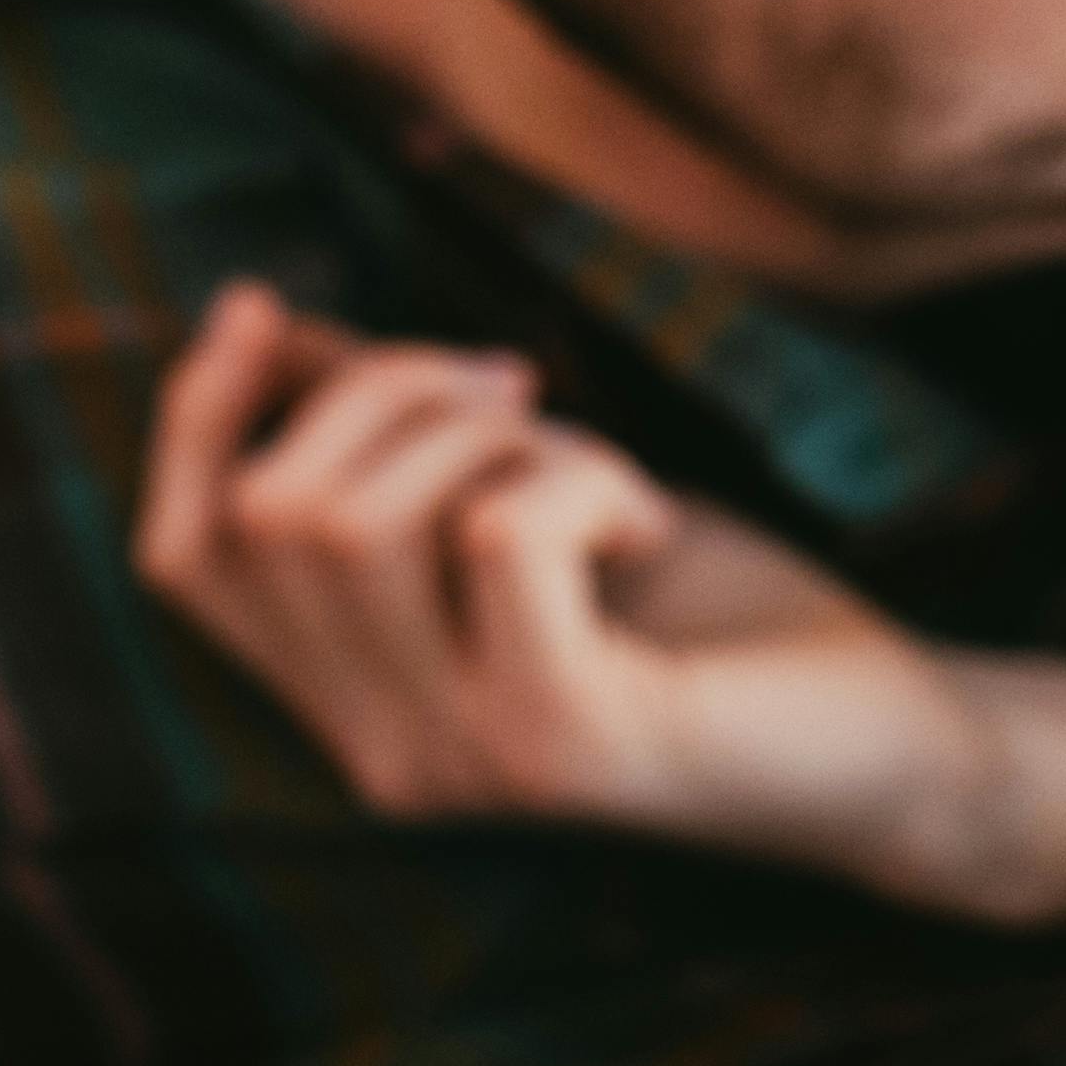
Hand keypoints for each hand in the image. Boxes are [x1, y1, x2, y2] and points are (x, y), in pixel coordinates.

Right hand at [138, 282, 1065, 929]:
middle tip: (524, 395)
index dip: (197, 420)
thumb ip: (393, 441)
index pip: (183, 561)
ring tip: (595, 473)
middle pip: (274, 508)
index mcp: (352, 700)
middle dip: (394, 388)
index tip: (259, 307)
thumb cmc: (703, 611)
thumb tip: (258, 326)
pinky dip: (577, 474)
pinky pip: (497, 533)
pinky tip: (646, 523)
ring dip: (491, 434)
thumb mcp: (521, 498)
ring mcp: (462, 758)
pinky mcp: (559, 741)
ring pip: (361, 515)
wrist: (882, 741)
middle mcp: (380, 752)